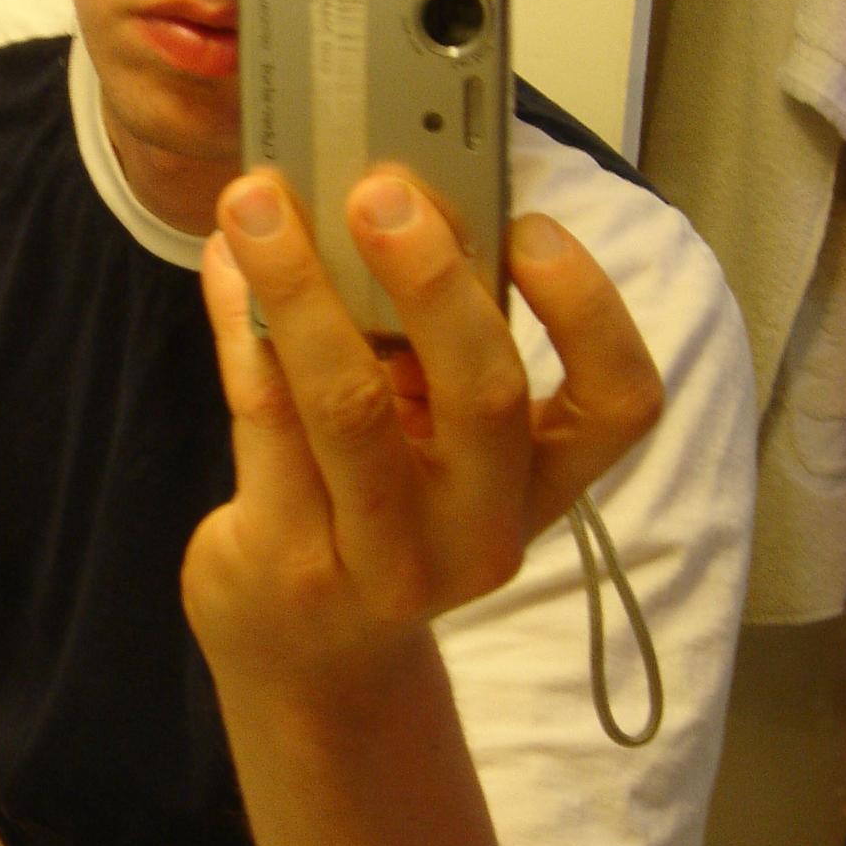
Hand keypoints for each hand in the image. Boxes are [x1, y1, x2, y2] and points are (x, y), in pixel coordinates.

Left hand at [182, 169, 662, 695]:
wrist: (306, 655)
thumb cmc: (377, 510)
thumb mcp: (430, 443)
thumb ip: (424, 347)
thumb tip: (380, 199)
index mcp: (540, 485)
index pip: (618, 404)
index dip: (590, 311)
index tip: (531, 227)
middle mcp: (478, 532)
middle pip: (484, 396)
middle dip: (431, 279)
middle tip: (379, 189)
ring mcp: (382, 559)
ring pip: (349, 407)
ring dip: (300, 287)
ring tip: (256, 204)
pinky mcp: (288, 561)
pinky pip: (264, 420)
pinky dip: (240, 325)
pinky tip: (227, 266)